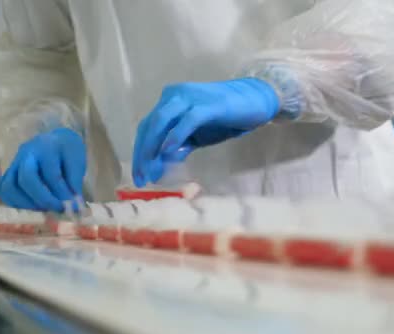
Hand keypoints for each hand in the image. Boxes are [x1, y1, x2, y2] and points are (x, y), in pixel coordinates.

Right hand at [0, 128, 85, 211]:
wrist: (57, 140)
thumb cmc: (68, 152)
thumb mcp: (78, 163)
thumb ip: (75, 183)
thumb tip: (74, 207)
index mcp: (47, 147)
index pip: (51, 174)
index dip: (62, 194)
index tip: (72, 207)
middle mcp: (27, 153)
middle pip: (26, 178)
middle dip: (43, 198)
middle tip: (58, 209)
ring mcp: (14, 162)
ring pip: (9, 186)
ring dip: (27, 203)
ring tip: (44, 209)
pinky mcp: (9, 172)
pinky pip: (3, 189)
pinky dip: (14, 202)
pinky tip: (31, 207)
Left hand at [132, 78, 279, 186]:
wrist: (254, 100)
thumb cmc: (225, 117)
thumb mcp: (197, 136)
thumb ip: (180, 146)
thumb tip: (161, 164)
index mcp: (169, 101)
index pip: (147, 127)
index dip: (140, 152)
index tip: (139, 176)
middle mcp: (174, 96)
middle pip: (149, 126)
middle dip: (143, 153)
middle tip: (141, 178)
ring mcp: (189, 98)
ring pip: (161, 121)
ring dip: (153, 147)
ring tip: (151, 169)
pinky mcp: (206, 105)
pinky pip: (186, 120)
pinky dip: (175, 136)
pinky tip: (169, 152)